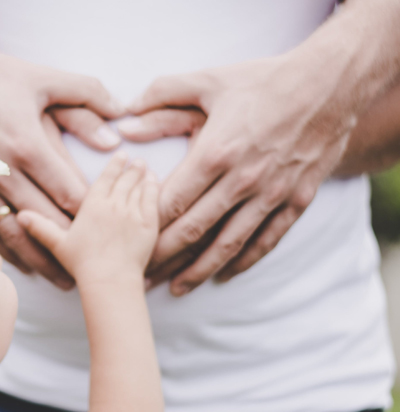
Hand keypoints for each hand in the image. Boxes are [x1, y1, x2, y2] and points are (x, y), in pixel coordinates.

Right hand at [0, 46, 124, 287]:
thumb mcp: (42, 79)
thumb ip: (85, 97)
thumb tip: (118, 126)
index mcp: (28, 145)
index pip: (68, 191)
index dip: (91, 214)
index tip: (112, 229)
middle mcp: (5, 172)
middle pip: (46, 220)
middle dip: (72, 245)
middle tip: (96, 265)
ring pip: (17, 234)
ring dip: (41, 259)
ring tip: (64, 280)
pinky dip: (9, 252)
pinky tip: (27, 266)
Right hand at [17, 152, 159, 282]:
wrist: (109, 280)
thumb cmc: (83, 265)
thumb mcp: (58, 244)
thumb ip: (41, 227)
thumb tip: (20, 216)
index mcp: (92, 205)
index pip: (105, 178)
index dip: (114, 165)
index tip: (120, 154)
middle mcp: (113, 204)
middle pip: (124, 180)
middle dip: (131, 168)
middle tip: (136, 159)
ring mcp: (132, 212)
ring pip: (139, 186)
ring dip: (143, 175)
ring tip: (146, 167)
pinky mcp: (148, 224)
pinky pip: (153, 199)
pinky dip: (154, 188)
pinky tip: (155, 182)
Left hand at [123, 54, 357, 295]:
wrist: (331, 84)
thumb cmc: (263, 80)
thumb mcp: (209, 80)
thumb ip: (162, 95)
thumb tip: (124, 115)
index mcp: (215, 153)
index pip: (172, 203)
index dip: (146, 228)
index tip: (128, 243)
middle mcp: (242, 180)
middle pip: (193, 231)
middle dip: (163, 258)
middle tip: (143, 276)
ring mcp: (271, 194)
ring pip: (228, 244)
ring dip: (199, 270)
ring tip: (176, 288)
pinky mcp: (296, 200)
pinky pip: (266, 240)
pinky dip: (243, 261)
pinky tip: (224, 275)